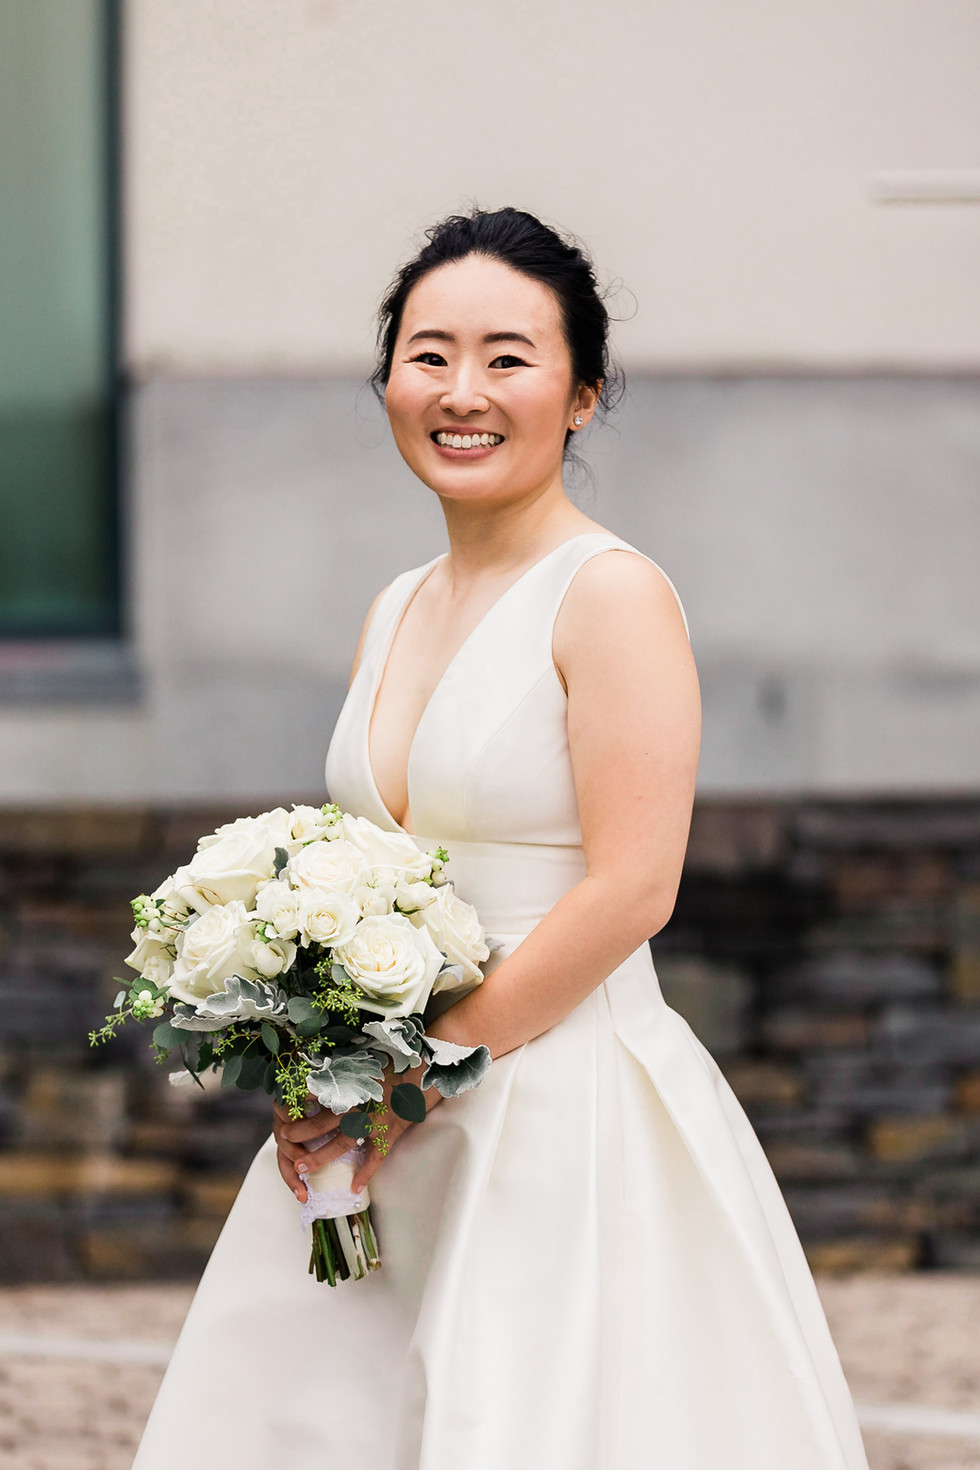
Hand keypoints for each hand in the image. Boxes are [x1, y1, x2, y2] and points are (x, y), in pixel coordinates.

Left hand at [273, 1067, 441, 1198]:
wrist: (425, 1072)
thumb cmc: (394, 1064)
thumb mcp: (364, 1060)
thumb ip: (343, 1069)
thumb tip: (317, 1072)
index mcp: (353, 1084)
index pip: (320, 1093)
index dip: (299, 1101)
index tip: (282, 1107)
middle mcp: (361, 1103)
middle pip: (325, 1121)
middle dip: (302, 1131)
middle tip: (284, 1138)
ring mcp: (375, 1121)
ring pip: (343, 1142)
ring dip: (320, 1156)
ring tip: (301, 1167)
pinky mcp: (390, 1133)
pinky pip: (376, 1158)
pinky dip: (365, 1174)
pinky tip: (354, 1189)